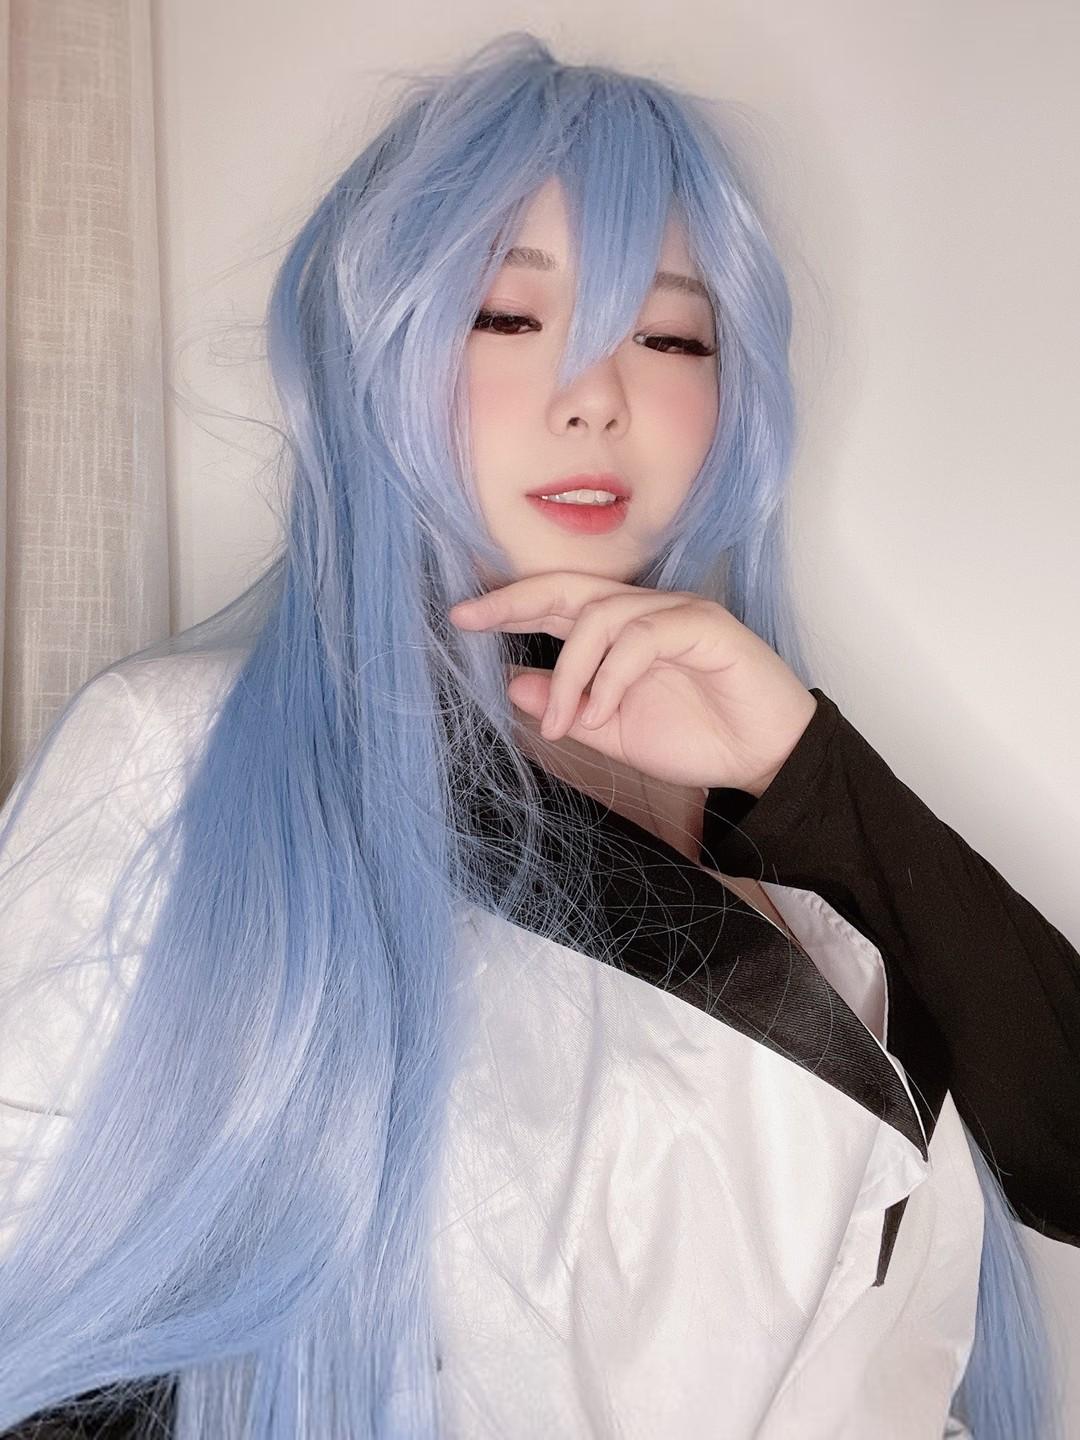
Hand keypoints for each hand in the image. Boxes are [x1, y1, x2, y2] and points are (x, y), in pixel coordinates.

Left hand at [448, 571, 817, 796]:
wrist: (765, 759)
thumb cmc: (698, 738)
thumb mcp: (614, 730)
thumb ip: (567, 706)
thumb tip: (510, 683)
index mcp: (619, 631)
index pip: (555, 603)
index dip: (508, 604)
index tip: (460, 618)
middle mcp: (643, 611)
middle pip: (570, 587)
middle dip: (516, 600)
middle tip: (471, 620)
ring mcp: (675, 613)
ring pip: (601, 616)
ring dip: (571, 673)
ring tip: (562, 722)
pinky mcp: (706, 627)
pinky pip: (642, 638)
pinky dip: (612, 677)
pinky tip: (602, 712)